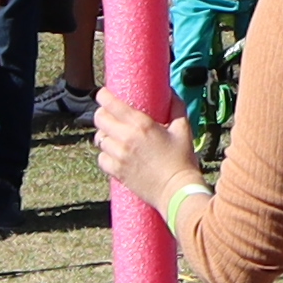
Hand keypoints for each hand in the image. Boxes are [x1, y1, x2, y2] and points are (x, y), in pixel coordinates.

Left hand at [89, 94, 202, 214]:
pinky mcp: (116, 171)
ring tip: (113, 136)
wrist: (177, 190)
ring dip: (105, 135)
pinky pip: (101, 158)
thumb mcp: (183, 129)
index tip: (104, 94)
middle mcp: (125, 137)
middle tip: (109, 116)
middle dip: (102, 114)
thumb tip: (171, 93)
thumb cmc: (182, 159)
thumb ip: (176, 107)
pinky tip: (114, 154)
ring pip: (99, 139)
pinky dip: (105, 154)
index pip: (110, 104)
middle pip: (99, 119)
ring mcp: (119, 155)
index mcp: (141, 124)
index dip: (103, 95)